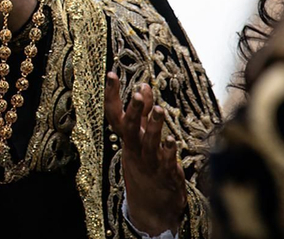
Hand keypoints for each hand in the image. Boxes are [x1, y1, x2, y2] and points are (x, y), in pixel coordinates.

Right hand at [105, 72, 185, 236]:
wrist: (152, 208)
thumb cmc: (146, 167)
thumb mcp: (141, 139)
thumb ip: (144, 112)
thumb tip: (143, 86)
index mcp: (128, 140)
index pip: (115, 115)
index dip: (112, 95)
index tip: (111, 75)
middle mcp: (135, 151)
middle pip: (130, 129)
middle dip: (133, 112)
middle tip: (135, 95)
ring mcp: (150, 164)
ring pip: (149, 145)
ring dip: (154, 128)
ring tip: (159, 111)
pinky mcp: (166, 177)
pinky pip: (166, 164)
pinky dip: (168, 153)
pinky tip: (172, 141)